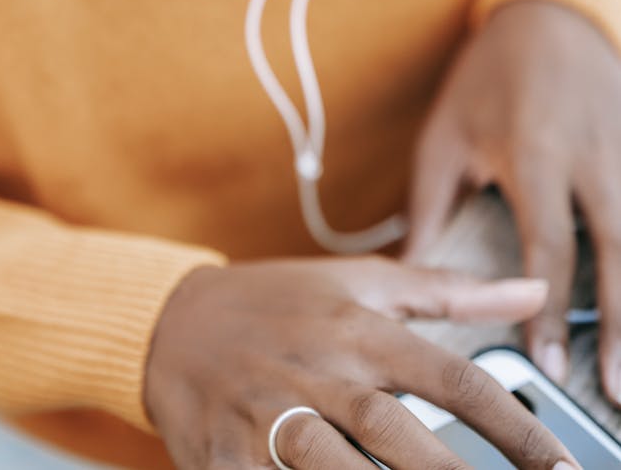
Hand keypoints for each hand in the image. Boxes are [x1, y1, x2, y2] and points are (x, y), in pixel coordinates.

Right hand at [144, 256, 578, 468]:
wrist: (171, 322)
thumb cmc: (280, 302)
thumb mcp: (362, 281)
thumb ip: (450, 291)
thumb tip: (531, 292)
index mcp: (357, 326)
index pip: (449, 374)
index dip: (513, 425)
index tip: (562, 468)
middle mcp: (316, 368)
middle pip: (393, 426)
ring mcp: (267, 413)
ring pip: (332, 462)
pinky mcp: (226, 456)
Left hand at [406, 0, 620, 402]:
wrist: (549, 14)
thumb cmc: (489, 77)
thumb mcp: (445, 132)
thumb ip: (430, 206)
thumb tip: (407, 272)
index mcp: (535, 154)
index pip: (548, 248)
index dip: (547, 313)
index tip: (546, 366)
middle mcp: (590, 158)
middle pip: (616, 254)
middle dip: (619, 327)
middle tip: (616, 393)